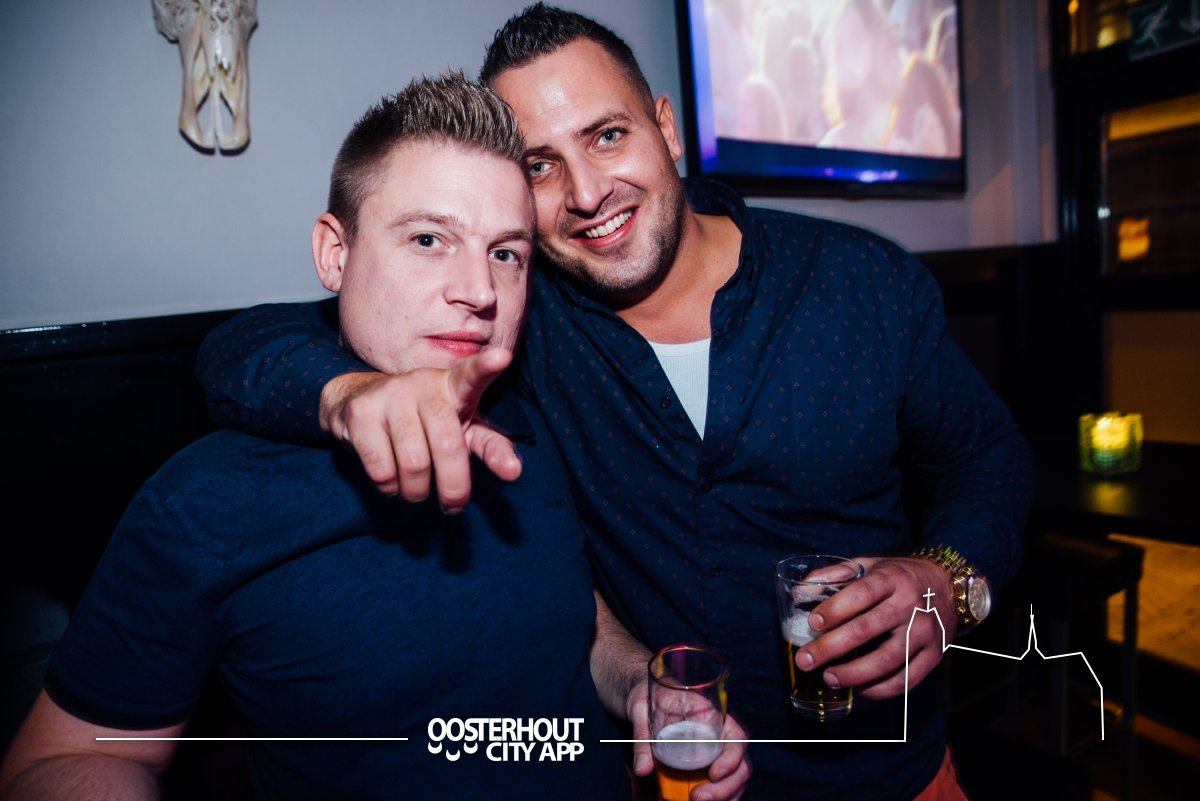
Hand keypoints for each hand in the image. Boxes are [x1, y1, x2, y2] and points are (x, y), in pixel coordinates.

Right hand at [318, 348, 520, 511]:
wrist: (359, 402)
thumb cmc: (425, 420)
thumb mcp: (462, 429)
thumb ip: (491, 447)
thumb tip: (514, 472)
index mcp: (454, 385)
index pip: (472, 375)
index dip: (487, 367)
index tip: (503, 358)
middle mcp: (423, 383)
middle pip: (448, 446)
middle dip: (454, 488)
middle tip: (452, 506)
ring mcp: (390, 395)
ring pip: (414, 464)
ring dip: (418, 491)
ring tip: (417, 490)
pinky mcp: (361, 413)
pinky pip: (381, 469)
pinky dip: (390, 487)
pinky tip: (392, 481)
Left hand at [627, 680, 750, 800]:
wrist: (644, 697)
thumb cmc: (648, 697)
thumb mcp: (641, 711)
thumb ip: (642, 739)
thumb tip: (643, 769)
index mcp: (711, 716)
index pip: (736, 738)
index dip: (731, 759)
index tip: (713, 774)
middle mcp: (720, 736)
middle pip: (740, 765)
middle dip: (726, 787)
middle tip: (698, 798)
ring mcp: (716, 753)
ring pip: (736, 778)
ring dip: (724, 795)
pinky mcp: (707, 765)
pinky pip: (723, 784)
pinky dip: (720, 797)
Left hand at [792, 556, 955, 699]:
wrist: (948, 585)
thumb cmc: (898, 576)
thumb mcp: (870, 565)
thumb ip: (834, 575)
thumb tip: (799, 592)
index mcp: (892, 579)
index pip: (861, 593)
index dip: (834, 609)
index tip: (812, 623)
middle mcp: (910, 605)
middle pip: (867, 629)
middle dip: (831, 647)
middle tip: (805, 660)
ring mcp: (924, 632)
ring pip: (887, 660)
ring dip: (854, 673)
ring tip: (828, 678)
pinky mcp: (935, 655)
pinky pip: (906, 680)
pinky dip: (880, 689)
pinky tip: (858, 688)